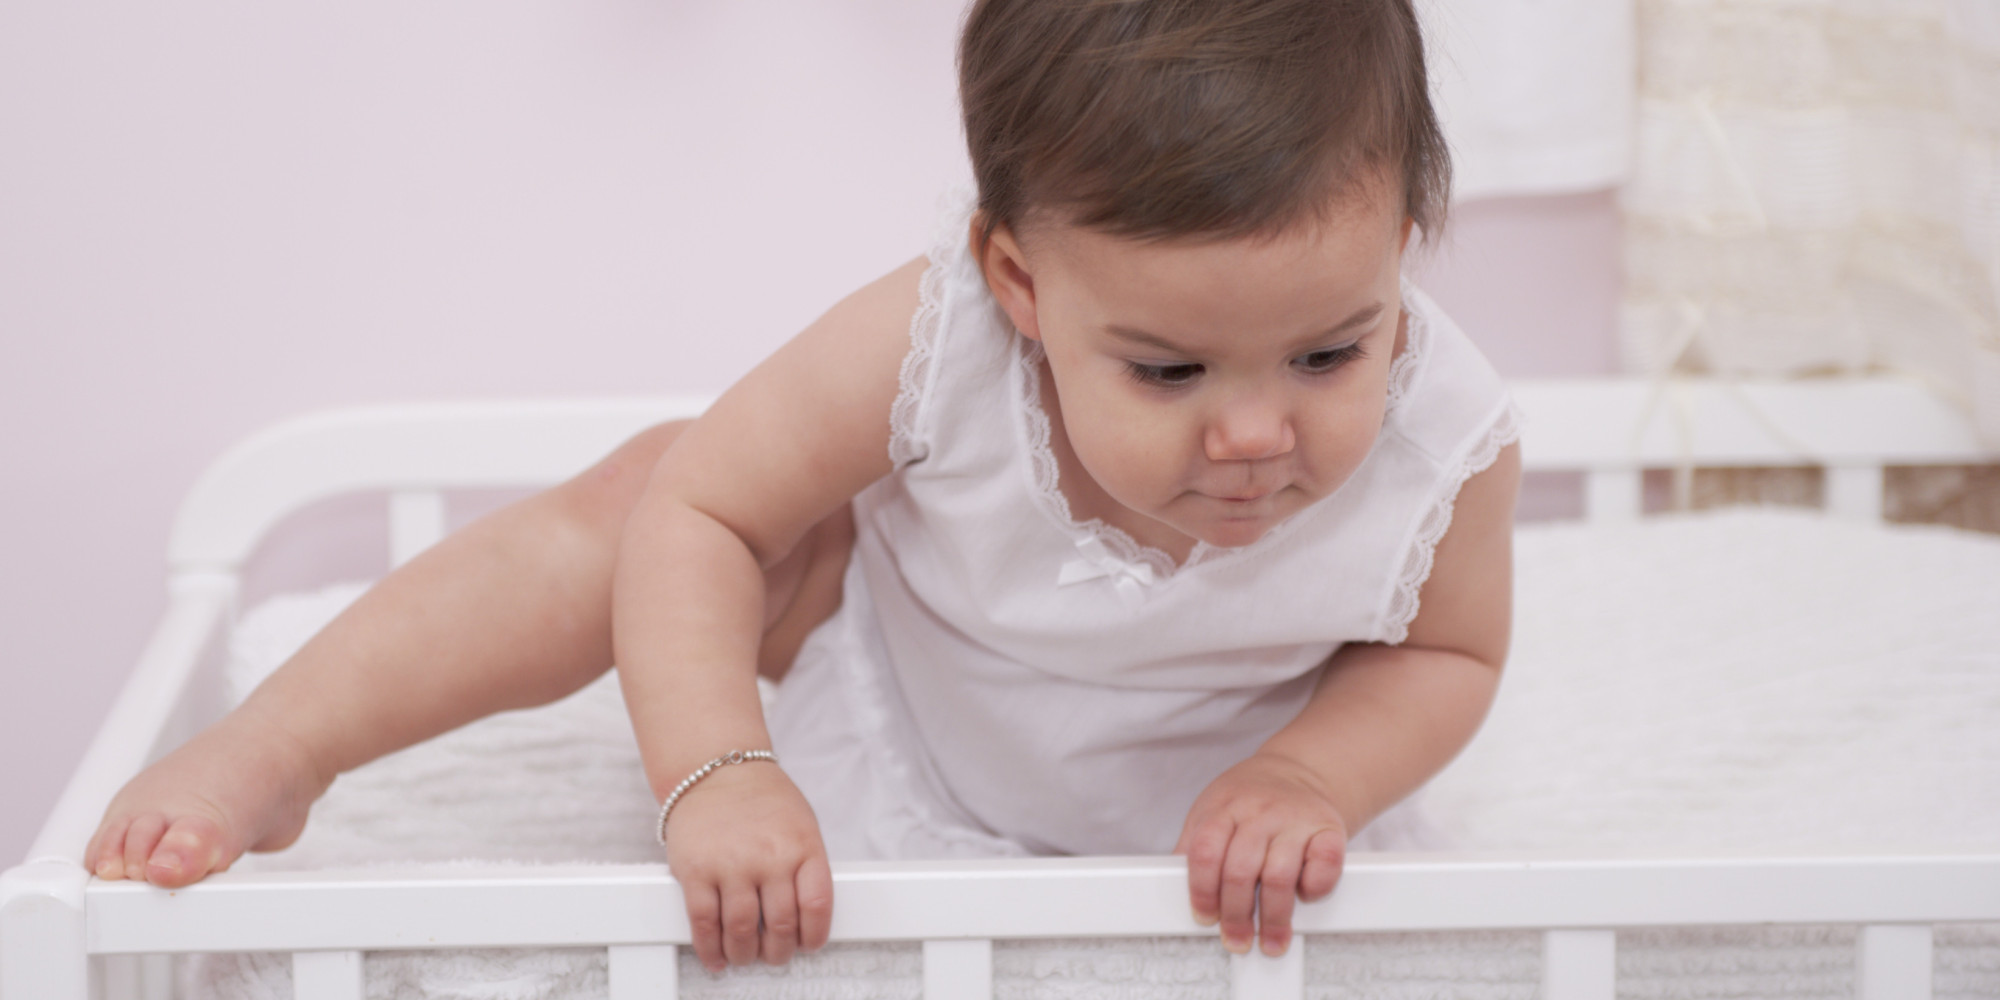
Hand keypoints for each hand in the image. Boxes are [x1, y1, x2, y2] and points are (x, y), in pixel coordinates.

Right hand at [662, 763, 833, 970]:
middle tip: (775, 955)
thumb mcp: (801, 825)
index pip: (817, 905)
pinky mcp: (696, 871)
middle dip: (779, 951)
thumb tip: (807, 915)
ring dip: (745, 954)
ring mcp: (732, 865)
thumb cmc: (762, 799)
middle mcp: (770, 857)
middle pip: (781, 925)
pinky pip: (704, 923)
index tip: (809, 944)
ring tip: (745, 955)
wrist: (716, 769)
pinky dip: (710, 948)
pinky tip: (716, 955)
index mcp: (803, 846)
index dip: (814, 935)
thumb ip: (806, 866)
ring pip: (742, 931)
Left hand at [1172, 752, 1349, 956]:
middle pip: (1240, 870)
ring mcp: (1295, 818)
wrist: (1298, 771)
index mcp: (1224, 806)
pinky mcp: (1329, 828)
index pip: (1205, 852)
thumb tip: (1171, 889)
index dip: (1202, 891)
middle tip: (1237, 940)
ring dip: (1274, 916)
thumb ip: (1194, 846)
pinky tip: (1304, 897)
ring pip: (1279, 876)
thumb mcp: (1212, 810)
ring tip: (1270, 940)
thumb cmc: (1249, 801)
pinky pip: (1324, 865)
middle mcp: (1260, 810)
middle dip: (1236, 915)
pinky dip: (1314, 888)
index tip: (1205, 918)